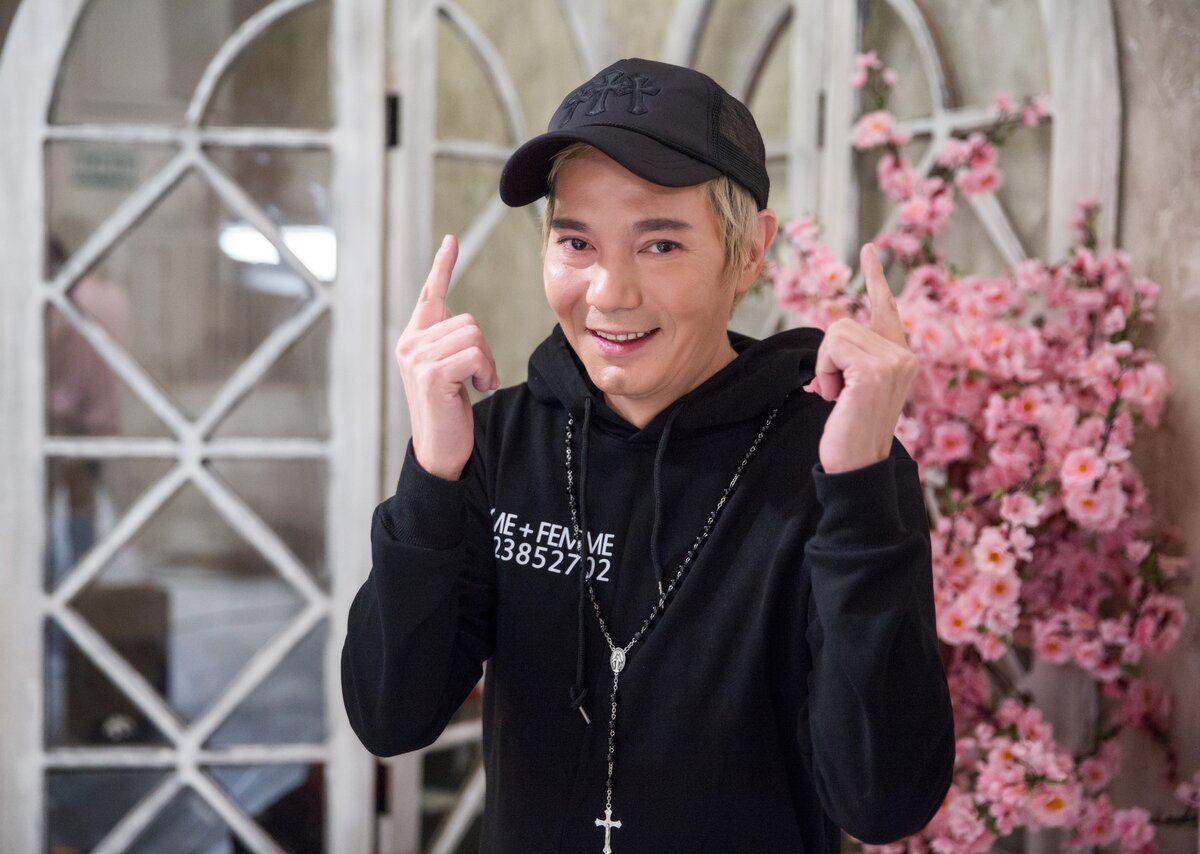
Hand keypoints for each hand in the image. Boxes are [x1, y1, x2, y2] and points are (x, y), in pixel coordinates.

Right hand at [394, 235, 498, 479]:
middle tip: (477, 378)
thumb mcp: (448, 371)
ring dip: (486, 364)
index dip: (442, 266)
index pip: (429, 295)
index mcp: (414, 339)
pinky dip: (485, 373)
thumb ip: (448, 343)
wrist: (440, 450)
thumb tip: (466, 325)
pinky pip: (475, 353)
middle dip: (484, 351)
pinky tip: (476, 391)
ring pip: (474, 335)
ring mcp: (417, 357)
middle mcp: (410, 343)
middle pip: (469, 320)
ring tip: (474, 386)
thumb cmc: (449, 412)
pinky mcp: (431, 373)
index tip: (451, 240)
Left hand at [803, 243, 915, 473]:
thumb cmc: (849, 431)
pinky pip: (833, 348)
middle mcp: (904, 355)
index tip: (869, 249)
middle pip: (843, 325)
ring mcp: (894, 361)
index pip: (885, 307)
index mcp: (900, 356)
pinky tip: (838, 398)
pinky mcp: (876, 370)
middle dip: (828, 359)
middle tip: (838, 393)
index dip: (875, 277)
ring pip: (836, 334)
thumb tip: (837, 340)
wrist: (856, 465)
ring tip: (840, 397)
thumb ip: (856, 358)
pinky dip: (826, 371)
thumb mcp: (856, 387)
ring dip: (826, 367)